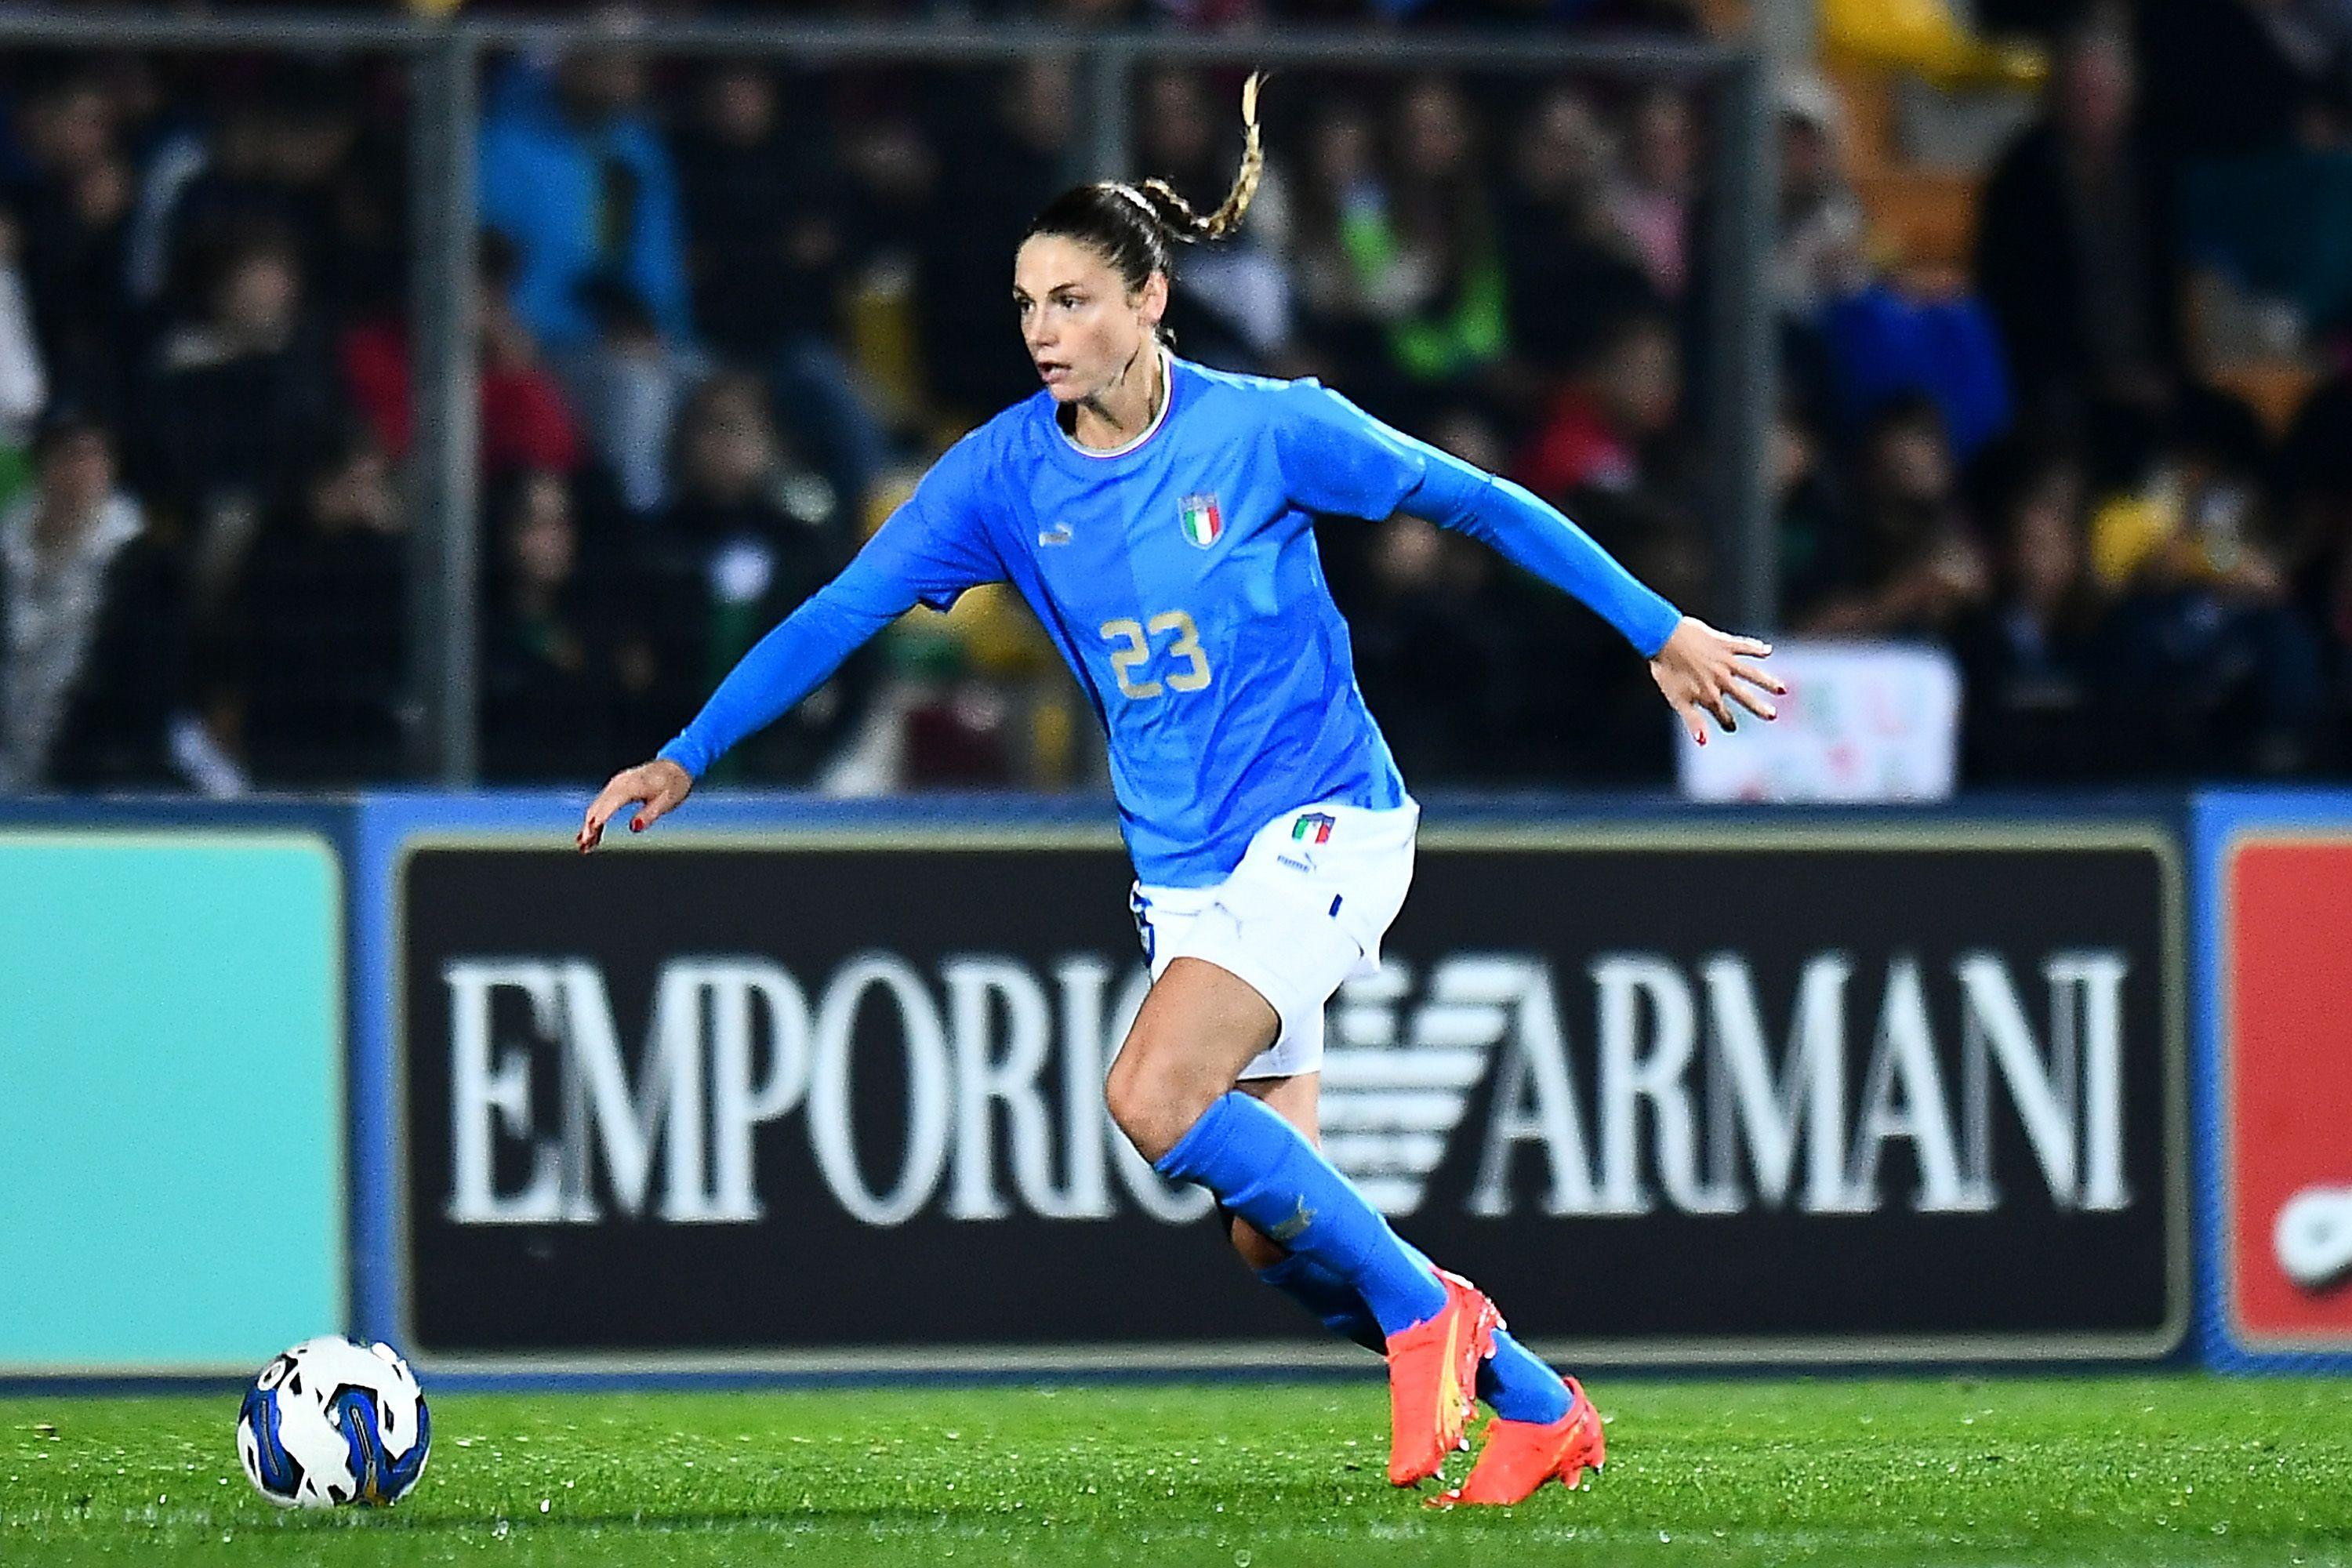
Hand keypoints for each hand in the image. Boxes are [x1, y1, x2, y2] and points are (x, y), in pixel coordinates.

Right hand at [577, 759, 693, 851]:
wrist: (675, 767)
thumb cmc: (674, 785)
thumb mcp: (667, 802)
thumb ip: (649, 814)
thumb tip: (633, 827)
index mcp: (632, 786)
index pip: (609, 805)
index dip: (597, 822)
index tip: (589, 837)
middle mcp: (620, 782)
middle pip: (598, 806)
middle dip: (589, 827)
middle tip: (584, 847)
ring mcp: (617, 783)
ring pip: (597, 805)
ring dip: (589, 824)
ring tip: (585, 845)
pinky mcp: (617, 786)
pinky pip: (602, 803)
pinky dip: (595, 817)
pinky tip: (592, 832)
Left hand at [1649, 616, 1784, 745]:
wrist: (1662, 637)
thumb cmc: (1666, 670)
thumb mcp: (1677, 700)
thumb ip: (1693, 721)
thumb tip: (1704, 742)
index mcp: (1708, 695)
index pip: (1722, 713)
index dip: (1726, 722)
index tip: (1731, 727)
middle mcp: (1721, 680)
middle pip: (1744, 696)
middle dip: (1758, 707)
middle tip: (1772, 715)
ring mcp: (1725, 661)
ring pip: (1751, 673)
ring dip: (1767, 681)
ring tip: (1782, 689)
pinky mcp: (1725, 643)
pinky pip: (1744, 646)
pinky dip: (1756, 648)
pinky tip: (1768, 651)